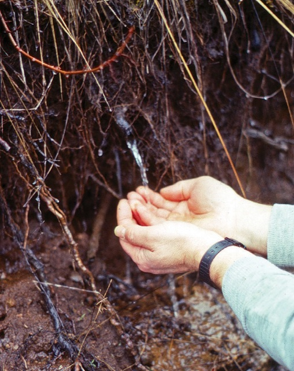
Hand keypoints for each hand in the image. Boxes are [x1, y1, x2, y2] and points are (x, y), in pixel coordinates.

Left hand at [115, 199, 221, 273]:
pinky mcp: (169, 248)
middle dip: (131, 213)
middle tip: (130, 198)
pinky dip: (151, 219)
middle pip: (134, 232)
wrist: (207, 250)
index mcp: (142, 257)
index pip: (125, 234)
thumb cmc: (182, 243)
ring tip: (139, 199)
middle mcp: (149, 258)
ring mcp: (159, 253)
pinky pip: (155, 231)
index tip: (124, 201)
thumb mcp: (153, 236)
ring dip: (141, 213)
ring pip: (145, 230)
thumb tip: (118, 231)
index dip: (123, 216)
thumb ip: (134, 233)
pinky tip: (152, 209)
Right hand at [127, 176, 271, 254]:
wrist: (233, 218)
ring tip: (128, 201)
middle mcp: (179, 218)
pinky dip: (145, 218)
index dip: (148, 197)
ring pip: (153, 220)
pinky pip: (157, 226)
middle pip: (154, 212)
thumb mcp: (197, 185)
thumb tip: (162, 192)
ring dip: (139, 210)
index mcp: (184, 206)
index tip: (137, 191)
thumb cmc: (220, 200)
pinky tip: (136, 208)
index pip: (162, 202)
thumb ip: (178, 188)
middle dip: (140, 204)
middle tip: (128, 197)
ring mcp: (177, 227)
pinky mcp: (176, 234)